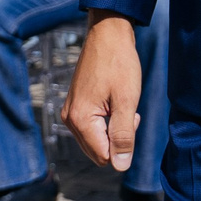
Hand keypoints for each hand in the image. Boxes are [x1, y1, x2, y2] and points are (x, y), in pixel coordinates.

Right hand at [64, 13, 143, 171]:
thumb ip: (124, 136)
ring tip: (122, 103)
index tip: (131, 116)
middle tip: (127, 110)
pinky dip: (107, 121)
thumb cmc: (119, 63)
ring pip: (96, 140)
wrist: (108, 33)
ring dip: (113, 129)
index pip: (105, 156)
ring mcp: (70, 111)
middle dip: (117, 138)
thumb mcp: (127, 101)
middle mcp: (70, 119)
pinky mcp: (75, 104)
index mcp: (80, 120)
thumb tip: (120, 167)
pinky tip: (114, 100)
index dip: (124, 144)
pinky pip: (92, 127)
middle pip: (99, 151)